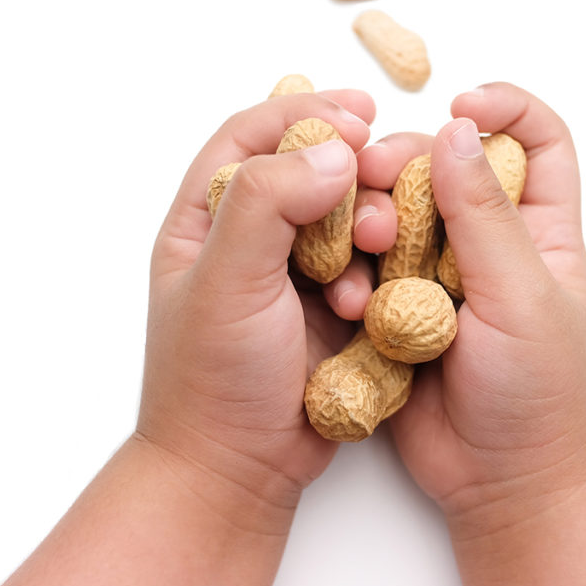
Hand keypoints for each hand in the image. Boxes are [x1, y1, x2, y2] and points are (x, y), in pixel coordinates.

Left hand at [138, 89, 384, 514]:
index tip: (357, 115)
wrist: (236, 470)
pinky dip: (375, 273)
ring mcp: (290, 275)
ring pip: (343, 220)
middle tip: (381, 177)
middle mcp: (247, 239)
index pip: (251, 137)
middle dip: (348, 171)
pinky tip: (369, 299)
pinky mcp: (328, 310)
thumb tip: (333, 152)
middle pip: (305, 171)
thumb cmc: (212, 379)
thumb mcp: (227, 281)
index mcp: (204, 219)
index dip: (302, 114)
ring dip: (368, 223)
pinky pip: (364, 269)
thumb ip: (268, 205)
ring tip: (378, 243)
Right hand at [359, 82, 585, 585]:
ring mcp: (440, 280)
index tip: (459, 104)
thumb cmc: (540, 398)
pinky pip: (369, 271)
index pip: (536, 141)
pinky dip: (353, 271)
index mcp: (539, 232)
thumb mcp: (521, 296)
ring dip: (372, 219)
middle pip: (446, 169)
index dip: (503, 108)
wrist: (504, 488)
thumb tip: (456, 130)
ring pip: (398, 217)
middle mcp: (488, 246)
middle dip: (407, 160)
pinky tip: (346, 291)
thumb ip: (484, 215)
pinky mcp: (399, 314)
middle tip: (373, 171)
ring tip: (361, 247)